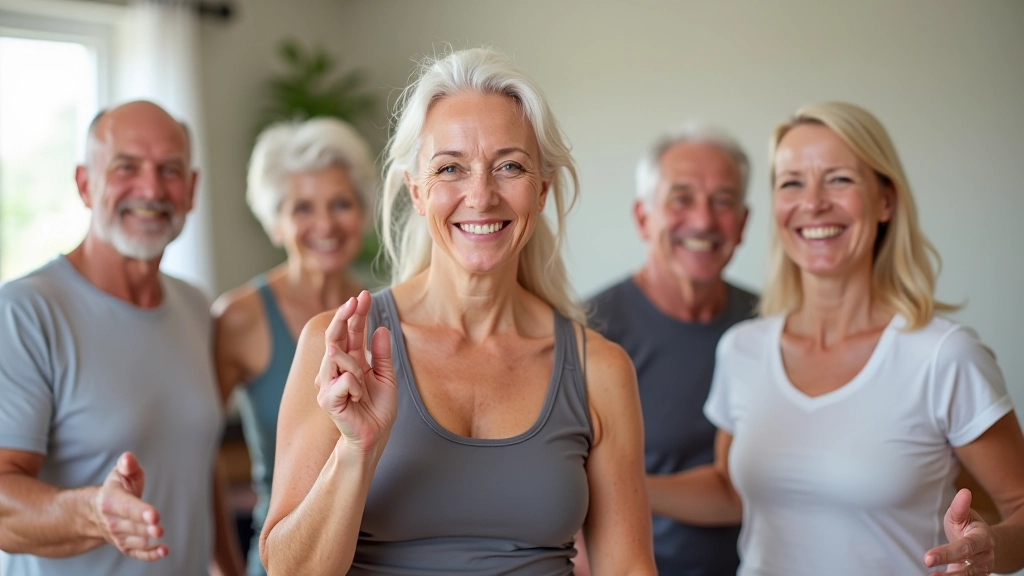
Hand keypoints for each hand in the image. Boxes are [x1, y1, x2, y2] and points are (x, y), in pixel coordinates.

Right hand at [91, 452, 166, 560]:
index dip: (140, 511)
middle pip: (132, 526)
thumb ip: (127, 465)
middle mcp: (111, 521)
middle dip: (145, 528)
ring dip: (147, 542)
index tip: (154, 515)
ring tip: (161, 538)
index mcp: (110, 501)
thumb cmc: (116, 489)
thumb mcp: (120, 473)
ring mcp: (117, 536)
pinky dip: (149, 555)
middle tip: (159, 528)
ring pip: (135, 540)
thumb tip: (128, 458)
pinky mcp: (125, 546)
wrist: (97, 512)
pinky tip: (163, 551)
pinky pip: (137, 553)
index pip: (127, 507)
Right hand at [317, 290, 397, 454]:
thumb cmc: (378, 409)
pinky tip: (357, 396)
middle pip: (335, 336)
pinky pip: (343, 380)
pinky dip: (355, 386)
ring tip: (364, 384)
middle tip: (355, 300)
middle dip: (344, 316)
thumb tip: (380, 328)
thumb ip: (382, 355)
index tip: (363, 294)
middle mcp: (336, 369)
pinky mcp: (327, 399)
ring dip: (355, 366)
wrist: (373, 437)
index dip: (356, 313)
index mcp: (351, 361)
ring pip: (338, 357)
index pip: (350, 332)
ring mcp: (328, 383)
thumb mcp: (386, 377)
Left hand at [924, 488, 994, 574]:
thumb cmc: (968, 526)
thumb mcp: (962, 515)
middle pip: (968, 565)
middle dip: (948, 567)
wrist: (985, 543)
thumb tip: (964, 492)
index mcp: (983, 538)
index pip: (965, 547)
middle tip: (927, 564)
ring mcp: (982, 568)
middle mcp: (985, 556)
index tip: (927, 558)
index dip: (947, 553)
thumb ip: (960, 507)